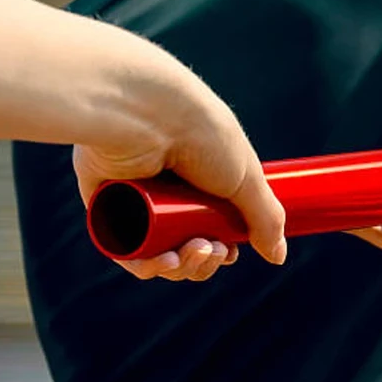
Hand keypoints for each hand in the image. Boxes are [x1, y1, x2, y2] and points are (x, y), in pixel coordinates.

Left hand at [73, 60, 286, 281]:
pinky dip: (143, 264)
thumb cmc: (203, 136)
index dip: (220, 252)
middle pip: (183, 248)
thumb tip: (278, 256)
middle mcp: (166, 193)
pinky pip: (122, 249)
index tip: (228, 253)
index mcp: (198, 182)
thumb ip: (267, 218)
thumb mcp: (247, 179)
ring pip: (154, 254)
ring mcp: (133, 200)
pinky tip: (163, 262)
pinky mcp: (103, 205)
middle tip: (211, 252)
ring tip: (191, 254)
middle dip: (202, 261)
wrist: (153, 114)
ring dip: (177, 266)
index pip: (209, 232)